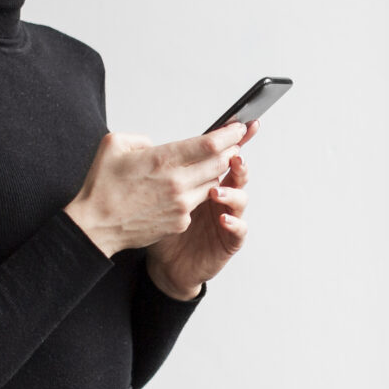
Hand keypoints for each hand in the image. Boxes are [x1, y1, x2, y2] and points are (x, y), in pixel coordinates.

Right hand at [64, 123, 243, 258]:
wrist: (95, 227)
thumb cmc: (101, 187)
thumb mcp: (113, 145)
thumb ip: (140, 139)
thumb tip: (156, 145)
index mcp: (162, 160)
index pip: (209, 144)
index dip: (229, 134)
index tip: (238, 127)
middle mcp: (177, 183)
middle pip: (219, 163)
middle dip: (229, 151)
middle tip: (233, 143)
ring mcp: (181, 205)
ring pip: (212, 183)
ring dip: (214, 172)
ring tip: (208, 164)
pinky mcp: (181, 222)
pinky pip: (197, 202)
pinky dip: (196, 193)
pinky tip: (184, 189)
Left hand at [147, 143, 253, 299]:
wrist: (165, 264)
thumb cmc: (158, 226)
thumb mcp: (149, 192)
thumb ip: (149, 166)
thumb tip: (148, 145)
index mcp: (203, 180)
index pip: (221, 154)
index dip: (233, 139)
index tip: (240, 124)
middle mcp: (219, 196)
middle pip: (237, 172)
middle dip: (237, 161)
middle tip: (232, 153)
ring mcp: (226, 217)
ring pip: (241, 198)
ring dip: (232, 192)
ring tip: (217, 191)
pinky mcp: (228, 240)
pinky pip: (240, 230)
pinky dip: (235, 223)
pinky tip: (224, 218)